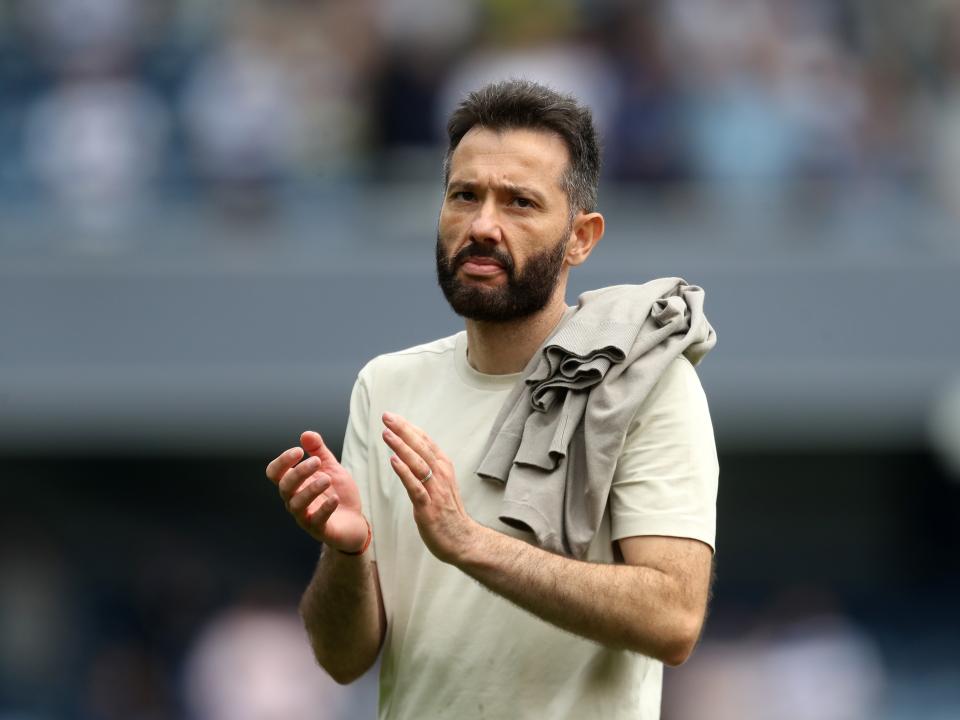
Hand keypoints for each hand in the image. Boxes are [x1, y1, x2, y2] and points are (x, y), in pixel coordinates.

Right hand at [265, 431, 367, 552]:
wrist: (354, 521)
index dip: (282, 462)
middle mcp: (294, 501)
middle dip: (299, 472)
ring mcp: (305, 516)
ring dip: (311, 489)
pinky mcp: (319, 529)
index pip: (275, 473)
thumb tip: (306, 434)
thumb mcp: (330, 468)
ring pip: (297, 504)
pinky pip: (316, 520)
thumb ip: (318, 451)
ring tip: (327, 479)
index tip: (298, 450)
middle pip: (285, 487)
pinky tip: (334, 498)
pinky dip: (325, 508)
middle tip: (316, 461)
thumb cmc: (337, 492)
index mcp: (294, 484)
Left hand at [381, 412, 480, 562]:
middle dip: (403, 430)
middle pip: (420, 447)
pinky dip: (404, 473)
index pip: (425, 441)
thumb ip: (429, 467)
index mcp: (443, 467)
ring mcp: (435, 490)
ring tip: (387, 434)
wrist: (462, 540)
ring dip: (402, 447)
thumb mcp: (441, 483)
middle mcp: (441, 474)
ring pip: (417, 463)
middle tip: (387, 417)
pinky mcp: (428, 507)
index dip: (409, 428)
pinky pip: (415, 487)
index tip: (393, 416)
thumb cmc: (449, 512)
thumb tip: (413, 451)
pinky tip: (393, 461)